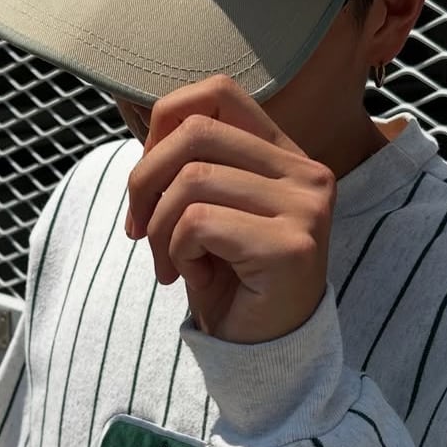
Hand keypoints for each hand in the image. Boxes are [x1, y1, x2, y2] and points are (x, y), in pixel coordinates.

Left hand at [125, 76, 335, 344]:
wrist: (262, 353)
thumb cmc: (229, 280)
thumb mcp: (205, 208)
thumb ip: (190, 164)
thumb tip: (148, 134)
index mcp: (286, 156)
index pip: (219, 94)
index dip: (165, 122)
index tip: (148, 177)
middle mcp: (306, 173)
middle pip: (195, 133)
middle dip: (145, 180)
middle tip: (140, 229)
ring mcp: (306, 207)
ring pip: (192, 179)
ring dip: (159, 227)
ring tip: (167, 262)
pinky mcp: (292, 245)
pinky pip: (199, 222)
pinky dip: (176, 250)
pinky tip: (187, 276)